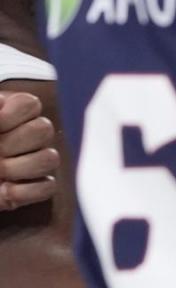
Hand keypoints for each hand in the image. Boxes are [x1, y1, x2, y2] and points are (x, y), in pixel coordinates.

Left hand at [0, 91, 58, 211]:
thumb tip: (1, 111)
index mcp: (10, 114)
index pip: (30, 104)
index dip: (13, 116)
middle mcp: (27, 135)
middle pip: (44, 129)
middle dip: (15, 144)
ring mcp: (35, 161)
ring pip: (51, 158)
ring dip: (21, 169)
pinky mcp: (36, 187)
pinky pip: (50, 186)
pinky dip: (27, 192)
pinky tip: (4, 191)